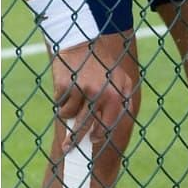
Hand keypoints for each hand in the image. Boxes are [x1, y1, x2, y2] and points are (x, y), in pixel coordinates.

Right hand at [53, 34, 132, 150]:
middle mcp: (99, 94)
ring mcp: (81, 90)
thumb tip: (127, 115)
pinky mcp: (65, 86)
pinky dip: (61, 101)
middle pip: (86, 126)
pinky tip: (65, 90)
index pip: (108, 125)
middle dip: (76, 138)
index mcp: (115, 95)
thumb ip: (125, 96)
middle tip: (68, 147)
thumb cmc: (102, 61)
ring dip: (67, 116)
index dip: (99, 135)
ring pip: (70, 116)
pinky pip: (60, 104)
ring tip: (65, 112)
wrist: (81, 40)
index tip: (93, 140)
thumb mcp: (121, 76)